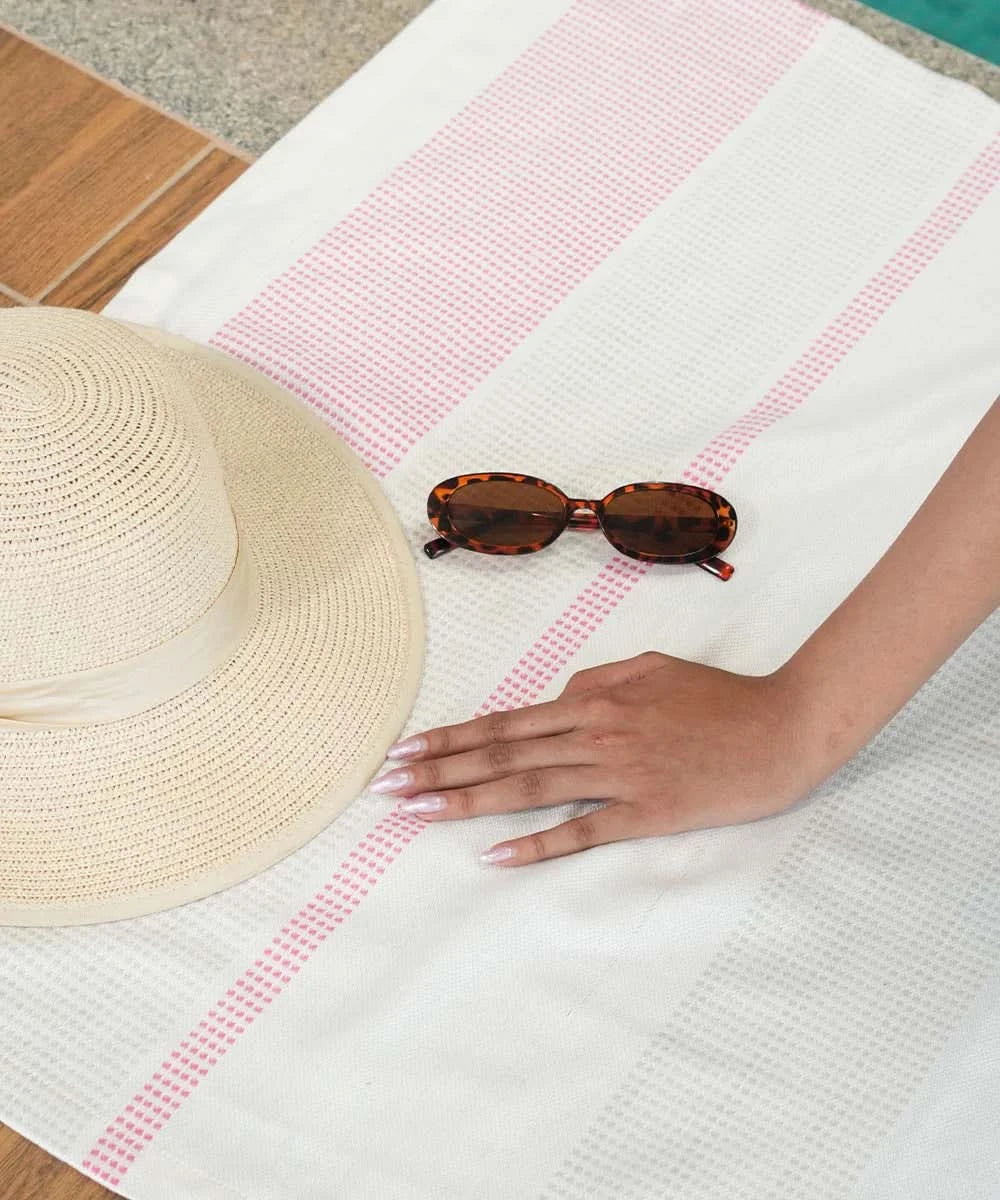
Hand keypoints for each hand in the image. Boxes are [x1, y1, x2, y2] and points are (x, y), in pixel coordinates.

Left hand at [371, 651, 820, 865]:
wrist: (782, 727)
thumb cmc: (718, 696)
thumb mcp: (652, 667)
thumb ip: (598, 678)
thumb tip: (557, 695)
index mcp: (594, 699)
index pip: (505, 721)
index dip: (450, 737)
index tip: (405, 750)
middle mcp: (594, 734)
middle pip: (501, 755)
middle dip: (437, 771)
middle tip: (386, 788)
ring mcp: (618, 775)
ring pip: (526, 789)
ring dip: (465, 802)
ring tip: (416, 814)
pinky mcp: (646, 812)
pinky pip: (580, 832)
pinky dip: (534, 846)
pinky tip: (492, 857)